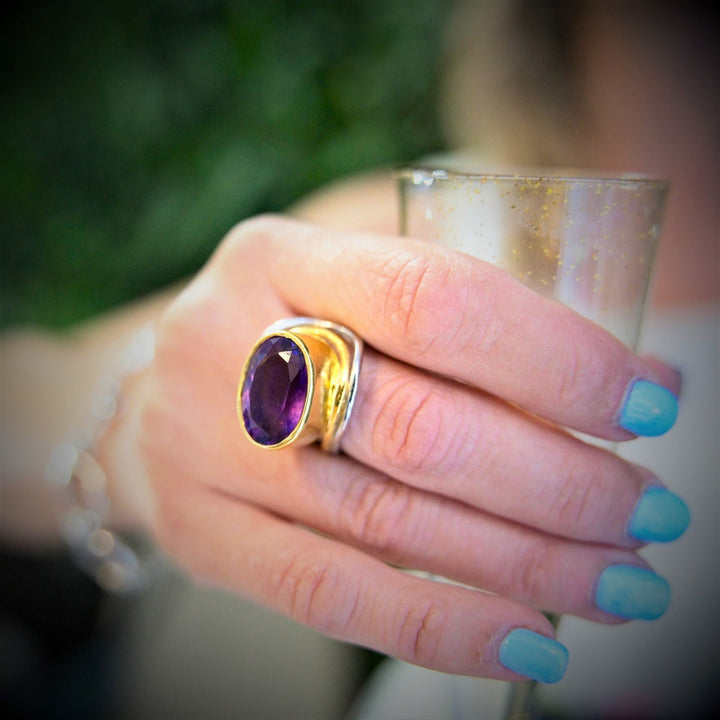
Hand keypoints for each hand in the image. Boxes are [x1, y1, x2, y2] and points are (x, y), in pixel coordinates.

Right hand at [116, 215, 684, 681]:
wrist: (158, 393)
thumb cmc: (283, 325)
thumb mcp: (343, 282)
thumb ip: (449, 311)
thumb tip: (612, 378)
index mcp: (279, 256)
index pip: (432, 299)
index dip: (551, 356)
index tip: (647, 401)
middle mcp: (233, 343)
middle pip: (417, 424)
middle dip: (557, 478)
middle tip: (649, 510)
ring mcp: (206, 447)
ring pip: (388, 519)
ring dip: (525, 560)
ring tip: (622, 579)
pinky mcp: (203, 534)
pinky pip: (329, 594)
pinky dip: (440, 624)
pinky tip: (530, 640)